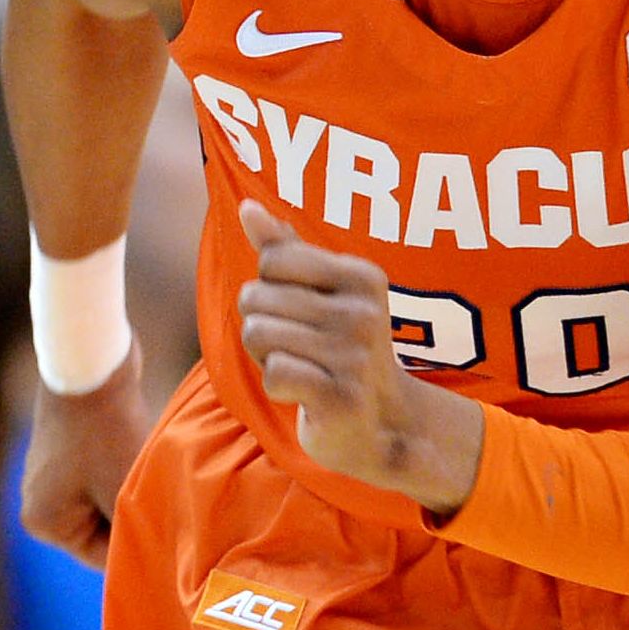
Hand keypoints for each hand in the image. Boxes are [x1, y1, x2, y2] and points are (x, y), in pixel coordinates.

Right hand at [18, 358, 154, 565]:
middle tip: (170, 505)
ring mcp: (49, 473)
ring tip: (154, 477)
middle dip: (133, 516)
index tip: (175, 539)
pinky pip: (100, 475)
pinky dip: (122, 470)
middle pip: (102, 529)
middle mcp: (38, 501)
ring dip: (130, 492)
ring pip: (105, 500)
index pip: (103, 557)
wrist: (91, 365)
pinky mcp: (65, 448)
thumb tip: (158, 561)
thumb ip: (136, 531)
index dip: (140, 546)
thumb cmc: (108, 435)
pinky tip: (141, 455)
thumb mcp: (125, 492)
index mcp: (44, 523)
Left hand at [234, 202, 483, 515]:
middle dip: (261, 326)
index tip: (299, 313)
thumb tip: (246, 207)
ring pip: (258, 335)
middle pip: (256, 298)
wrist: (382, 422)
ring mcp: (355, 356)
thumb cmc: (340, 349)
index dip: (267, 288)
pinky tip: (305, 392)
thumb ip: (284, 249)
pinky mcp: (341, 397)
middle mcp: (364, 312)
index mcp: (362, 276)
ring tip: (302, 367)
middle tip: (300, 348)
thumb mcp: (320, 293)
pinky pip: (274, 373)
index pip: (271, 260)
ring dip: (266, 357)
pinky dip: (277, 385)